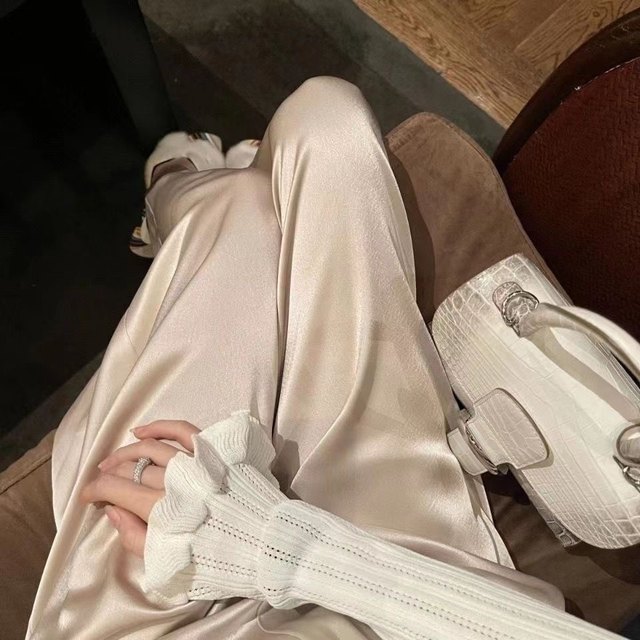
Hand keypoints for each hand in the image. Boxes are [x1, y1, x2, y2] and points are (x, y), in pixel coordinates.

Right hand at [80, 420, 199, 557]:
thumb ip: (133, 536)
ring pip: (150, 448)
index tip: (88, 496)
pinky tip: (141, 431)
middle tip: (102, 480)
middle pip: (131, 468)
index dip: (95, 490)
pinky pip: (182, 430)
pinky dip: (160, 427)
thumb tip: (112, 510)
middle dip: (110, 474)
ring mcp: (193, 461)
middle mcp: (174, 480)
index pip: (115, 489)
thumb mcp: (165, 559)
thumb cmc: (212, 555)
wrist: (259, 540)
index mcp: (160, 508)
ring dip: (127, 452)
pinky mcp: (211, 451)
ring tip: (114, 459)